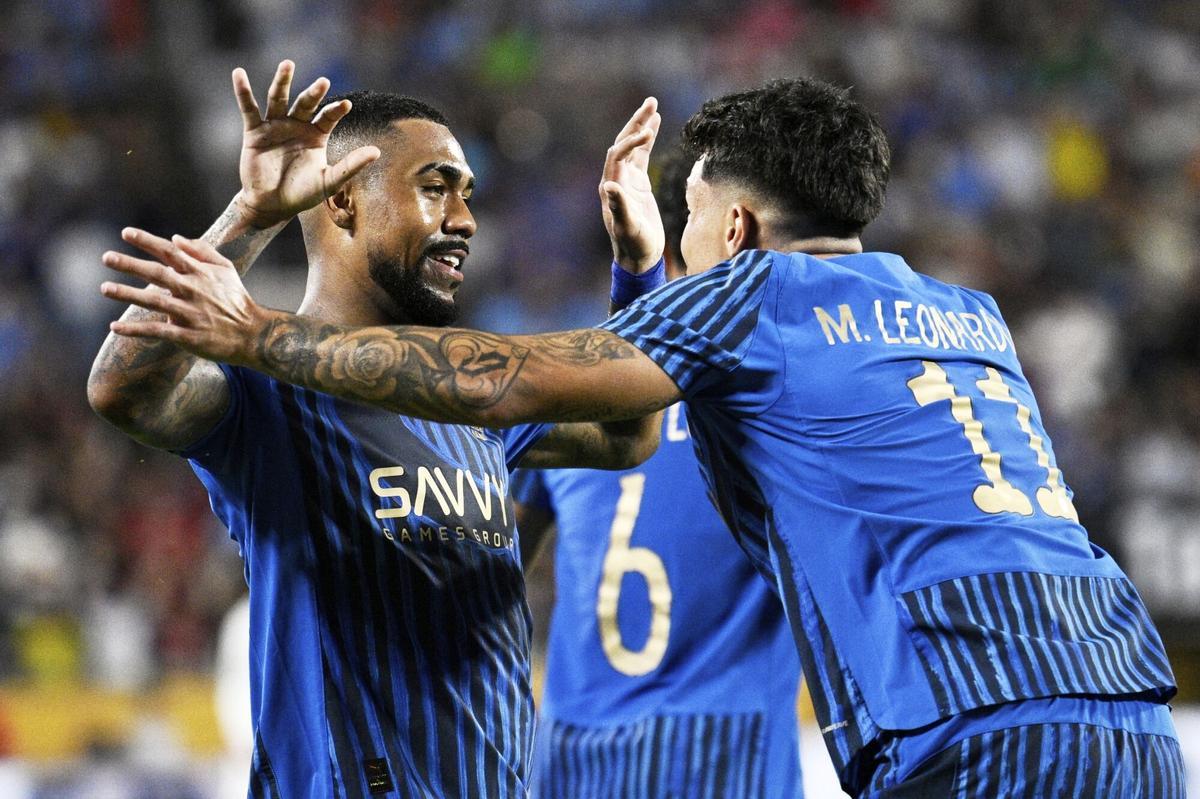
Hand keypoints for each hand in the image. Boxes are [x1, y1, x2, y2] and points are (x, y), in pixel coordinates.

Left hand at [100, 228, 264, 364]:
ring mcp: (190, 314)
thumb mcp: (226, 270)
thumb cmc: (236, 299)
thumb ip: (202, 251)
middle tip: (106, 257)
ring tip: (105, 288)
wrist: (253, 334)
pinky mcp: (188, 336)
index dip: (148, 241)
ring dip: (127, 294)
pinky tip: (114, 327)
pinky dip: (135, 330)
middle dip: (131, 265)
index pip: (171, 252)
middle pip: (157, 274)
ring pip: (154, 301)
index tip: (126, 233)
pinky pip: (157, 330)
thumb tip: (175, 238)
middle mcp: (194, 290)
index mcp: (201, 273)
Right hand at [232, 60, 380, 227]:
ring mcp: (275, 126)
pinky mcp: (254, 131)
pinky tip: (239, 74)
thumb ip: (351, 166)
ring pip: (279, 99)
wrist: (272, 205)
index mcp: (316, 134)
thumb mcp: (328, 181)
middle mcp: (296, 125)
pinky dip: (243, 92)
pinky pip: (249, 109)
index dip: (336, 111)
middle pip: (305, 103)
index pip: (328, 117)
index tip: (346, 105)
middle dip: (314, 93)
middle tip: (323, 82)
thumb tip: (376, 152)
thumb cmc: (302, 193)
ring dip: (282, 81)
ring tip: (288, 64)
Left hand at [600, 98, 664, 272]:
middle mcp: (616, 179)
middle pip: (623, 143)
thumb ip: (619, 207)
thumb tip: (608, 187)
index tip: (649, 133)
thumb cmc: (633, 245)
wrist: (639, 257)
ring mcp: (627, 180)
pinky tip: (656, 124)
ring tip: (653, 105)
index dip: (631, 142)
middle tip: (650, 102)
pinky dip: (648, 140)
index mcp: (610, 187)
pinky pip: (641, 155)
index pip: (617, 154)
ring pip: (633, 146)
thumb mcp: (627, 228)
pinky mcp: (638, 183)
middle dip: (636, 123)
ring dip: (642, 126)